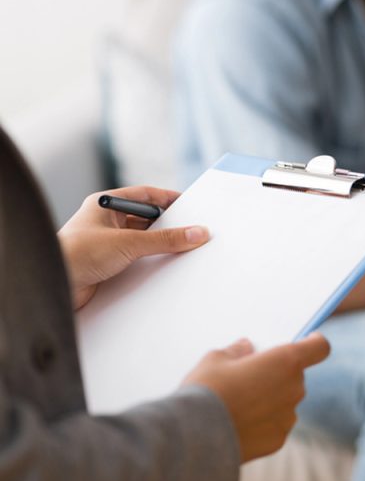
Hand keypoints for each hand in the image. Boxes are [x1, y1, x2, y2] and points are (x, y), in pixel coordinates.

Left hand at [58, 186, 209, 309]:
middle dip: (167, 225)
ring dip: (158, 245)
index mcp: (104, 205)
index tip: (190, 206)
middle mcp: (105, 222)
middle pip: (146, 219)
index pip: (145, 196)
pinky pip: (136, 258)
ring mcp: (106, 243)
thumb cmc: (77, 254)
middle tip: (190, 230)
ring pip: (141, 240)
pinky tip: (161, 267)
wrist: (52, 285)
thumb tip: (196, 233)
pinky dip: (149, 262)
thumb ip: (165, 239)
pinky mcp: (107, 263)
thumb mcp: (128, 243)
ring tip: (180, 250)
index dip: (168, 199)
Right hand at [182, 333, 330, 461]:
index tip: (307, 341)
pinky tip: (237, 424)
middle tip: (250, 376)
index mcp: (286, 362)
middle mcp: (294, 389)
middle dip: (278, 373)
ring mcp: (288, 417)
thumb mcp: (216, 359)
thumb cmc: (206, 391)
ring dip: (271, 399)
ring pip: (285, 402)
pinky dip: (263, 423)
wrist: (193, 437)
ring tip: (238, 404)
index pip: (319, 348)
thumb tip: (247, 349)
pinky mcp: (278, 441)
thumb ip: (238, 351)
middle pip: (296, 376)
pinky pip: (275, 425)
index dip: (314, 343)